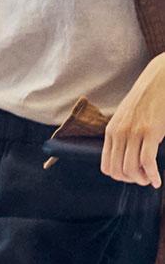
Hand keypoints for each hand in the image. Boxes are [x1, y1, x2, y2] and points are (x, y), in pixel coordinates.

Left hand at [102, 52, 164, 187]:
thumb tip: (124, 158)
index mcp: (110, 131)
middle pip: (117, 170)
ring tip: (150, 179)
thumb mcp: (125, 119)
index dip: (119, 176)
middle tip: (143, 179)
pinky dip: (153, 176)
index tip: (132, 176)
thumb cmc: (143, 103)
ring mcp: (134, 132)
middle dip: (131, 181)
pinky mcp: (150, 132)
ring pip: (131, 169)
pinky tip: (158, 180)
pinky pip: (147, 162)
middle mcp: (119, 132)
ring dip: (142, 180)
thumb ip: (122, 136)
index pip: (106, 165)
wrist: (157, 83)